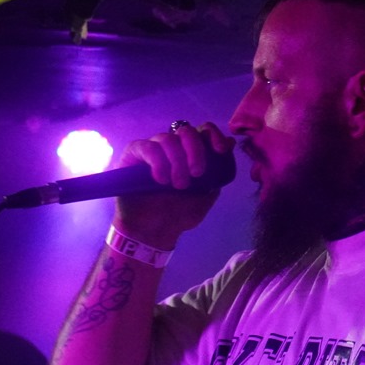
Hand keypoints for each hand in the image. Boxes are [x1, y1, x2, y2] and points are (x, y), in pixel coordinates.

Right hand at [114, 121, 235, 247]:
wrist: (154, 233)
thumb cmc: (179, 214)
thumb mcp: (207, 194)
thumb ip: (219, 171)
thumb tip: (231, 142)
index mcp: (189, 154)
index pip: (202, 131)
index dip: (213, 135)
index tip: (221, 151)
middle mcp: (171, 148)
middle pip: (186, 131)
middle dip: (195, 150)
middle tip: (197, 174)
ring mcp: (151, 150)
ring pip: (167, 139)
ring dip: (177, 161)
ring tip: (178, 185)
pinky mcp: (132, 156)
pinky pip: (146, 147)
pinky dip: (157, 161)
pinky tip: (161, 179)